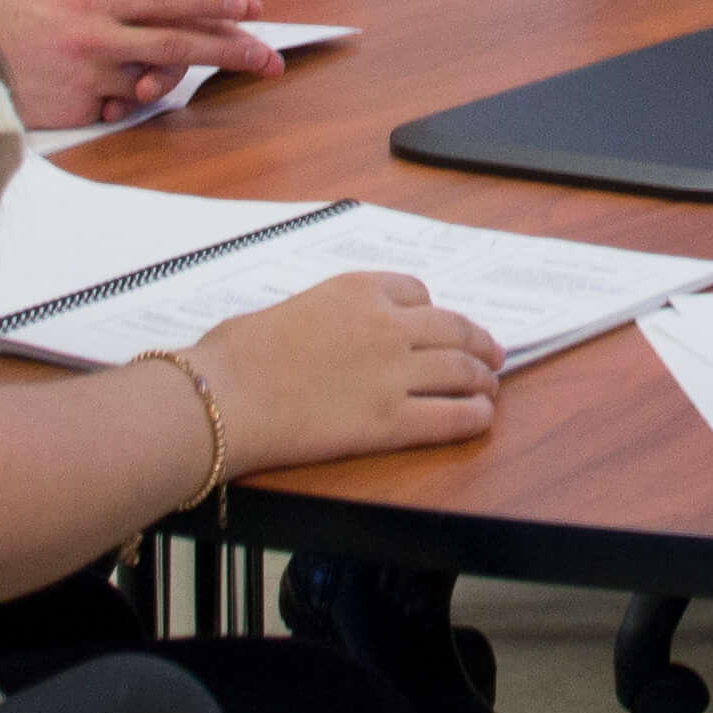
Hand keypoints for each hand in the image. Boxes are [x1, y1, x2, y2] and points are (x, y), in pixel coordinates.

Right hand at [0, 0, 284, 130]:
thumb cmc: (17, 19)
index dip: (209, 0)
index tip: (247, 5)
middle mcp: (96, 34)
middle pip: (175, 42)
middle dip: (228, 48)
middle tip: (268, 56)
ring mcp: (88, 74)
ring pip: (153, 77)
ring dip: (187, 77)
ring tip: (232, 77)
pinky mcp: (78, 109)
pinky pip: (120, 107)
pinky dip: (129, 102)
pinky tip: (131, 96)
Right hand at [193, 269, 501, 471]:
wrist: (221, 399)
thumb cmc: (233, 356)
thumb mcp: (282, 311)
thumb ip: (316, 316)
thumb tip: (315, 335)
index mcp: (357, 290)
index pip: (415, 291)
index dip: (431, 310)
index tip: (437, 323)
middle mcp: (386, 325)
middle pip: (452, 329)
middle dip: (477, 342)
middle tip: (491, 354)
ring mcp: (393, 374)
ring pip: (461, 371)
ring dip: (482, 378)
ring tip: (490, 387)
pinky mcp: (390, 422)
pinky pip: (450, 417)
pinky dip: (474, 417)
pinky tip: (481, 418)